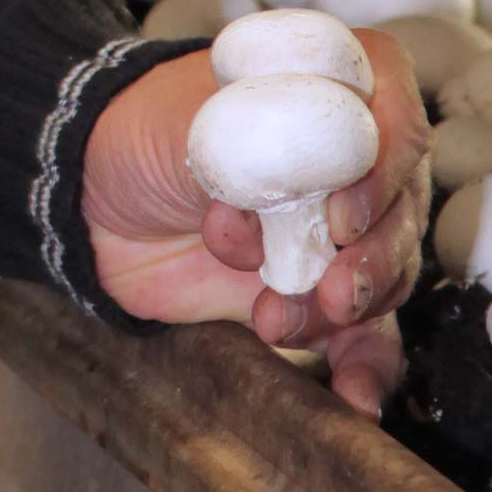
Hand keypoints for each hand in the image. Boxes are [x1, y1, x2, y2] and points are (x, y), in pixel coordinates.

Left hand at [80, 31, 427, 416]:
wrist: (90, 201)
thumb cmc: (141, 136)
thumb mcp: (191, 120)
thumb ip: (255, 141)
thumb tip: (315, 185)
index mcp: (326, 90)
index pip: (395, 118)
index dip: (383, 171)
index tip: (342, 217)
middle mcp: (347, 160)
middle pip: (401, 208)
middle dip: (371, 259)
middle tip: (330, 291)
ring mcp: (333, 230)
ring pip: (384, 274)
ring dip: (343, 310)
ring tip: (274, 319)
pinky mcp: (315, 290)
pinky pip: (363, 335)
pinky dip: (365, 368)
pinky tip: (357, 400)